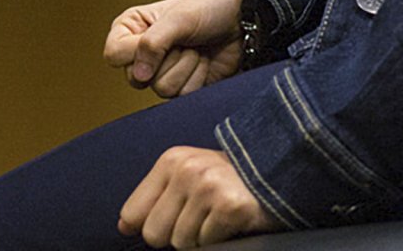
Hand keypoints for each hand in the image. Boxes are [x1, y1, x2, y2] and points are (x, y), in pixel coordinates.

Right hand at [105, 0, 245, 97]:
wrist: (243, 23)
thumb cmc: (208, 10)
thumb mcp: (178, 19)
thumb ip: (153, 44)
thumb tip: (139, 76)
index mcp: (132, 28)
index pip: (114, 54)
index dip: (135, 53)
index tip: (158, 41)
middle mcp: (142, 52)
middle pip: (137, 78)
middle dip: (167, 60)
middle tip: (182, 42)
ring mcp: (162, 71)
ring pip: (161, 89)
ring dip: (185, 68)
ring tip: (195, 49)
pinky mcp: (182, 86)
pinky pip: (181, 96)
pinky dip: (197, 78)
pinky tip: (203, 62)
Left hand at [118, 146, 275, 247]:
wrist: (278, 169)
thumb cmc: (229, 178)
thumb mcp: (188, 174)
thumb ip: (155, 197)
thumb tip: (124, 225)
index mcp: (171, 161)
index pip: (134, 211)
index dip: (146, 226)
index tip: (166, 223)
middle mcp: (186, 170)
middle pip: (154, 234)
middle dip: (175, 235)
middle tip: (199, 219)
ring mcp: (207, 187)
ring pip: (181, 242)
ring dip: (200, 238)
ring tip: (216, 217)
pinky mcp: (229, 206)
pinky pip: (208, 244)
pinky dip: (219, 239)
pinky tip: (230, 221)